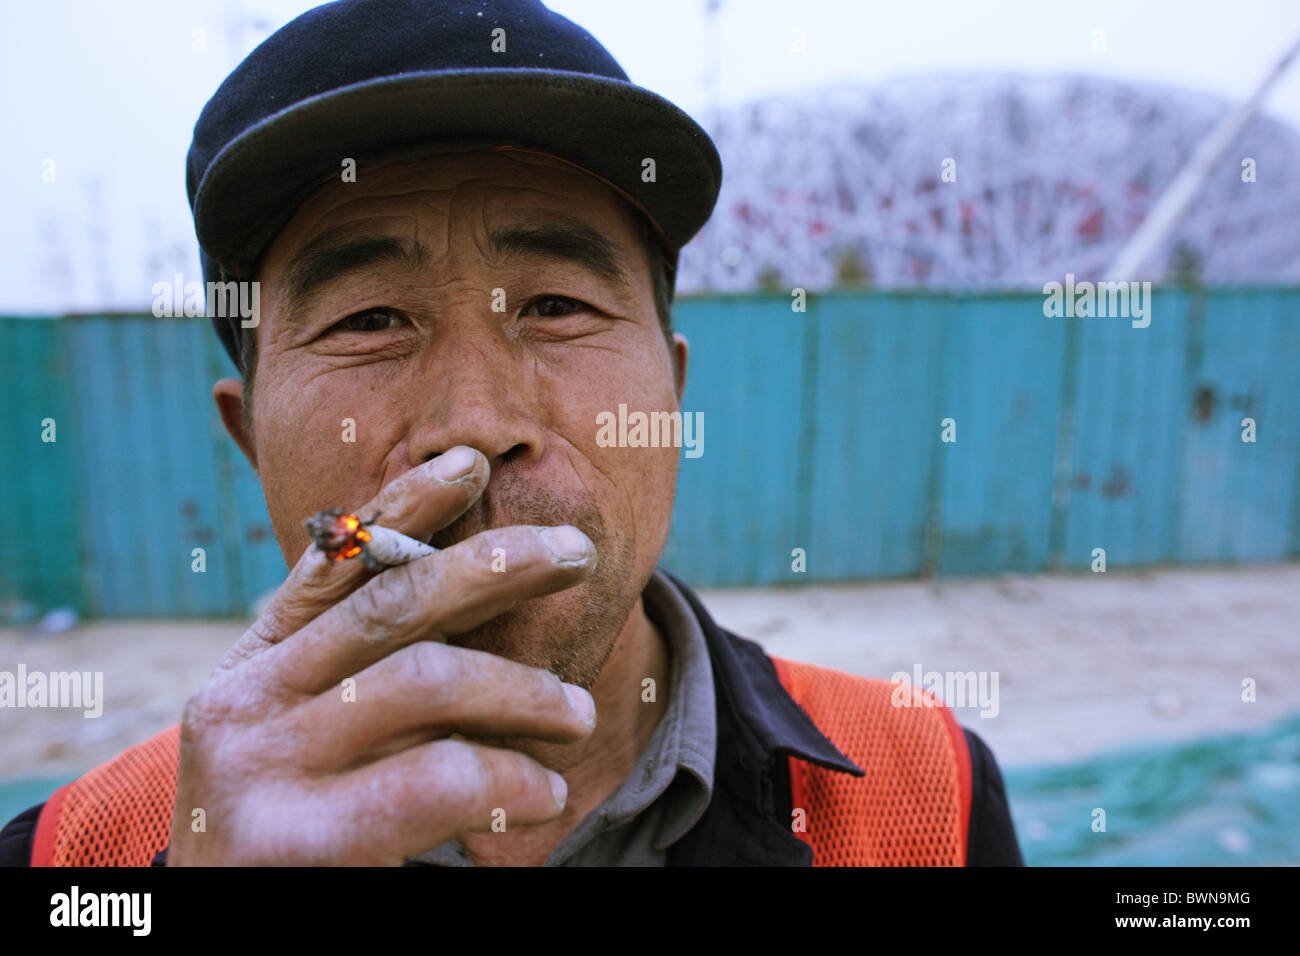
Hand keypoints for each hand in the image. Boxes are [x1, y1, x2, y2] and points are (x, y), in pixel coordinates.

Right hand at [165, 446, 598, 864]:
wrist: (221, 930)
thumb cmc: (291, 829)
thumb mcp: (314, 735)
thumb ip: (367, 673)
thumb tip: (473, 590)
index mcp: (254, 663)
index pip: (334, 563)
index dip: (405, 505)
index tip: (472, 461)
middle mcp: (244, 699)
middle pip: (391, 604)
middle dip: (494, 565)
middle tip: (577, 550)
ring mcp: (259, 766)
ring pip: (424, 680)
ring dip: (523, 688)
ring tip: (578, 714)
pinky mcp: (291, 840)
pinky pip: (434, 778)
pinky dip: (508, 776)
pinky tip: (543, 792)